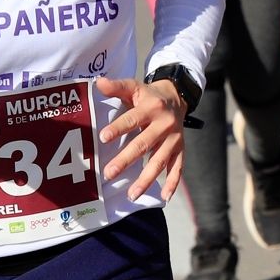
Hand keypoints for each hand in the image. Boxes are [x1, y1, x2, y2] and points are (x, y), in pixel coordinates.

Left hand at [95, 76, 186, 200]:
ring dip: (146, 179)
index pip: (132, 119)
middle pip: (143, 144)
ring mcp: (174, 138)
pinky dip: (172, 182)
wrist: (178, 97)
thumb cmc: (148, 95)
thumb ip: (117, 87)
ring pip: (160, 161)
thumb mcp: (135, 87)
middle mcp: (164, 124)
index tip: (103, 138)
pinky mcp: (181, 149)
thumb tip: (98, 82)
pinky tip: (165, 197)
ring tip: (131, 194)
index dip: (118, 128)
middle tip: (109, 173)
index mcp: (151, 108)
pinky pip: (178, 167)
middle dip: (126, 160)